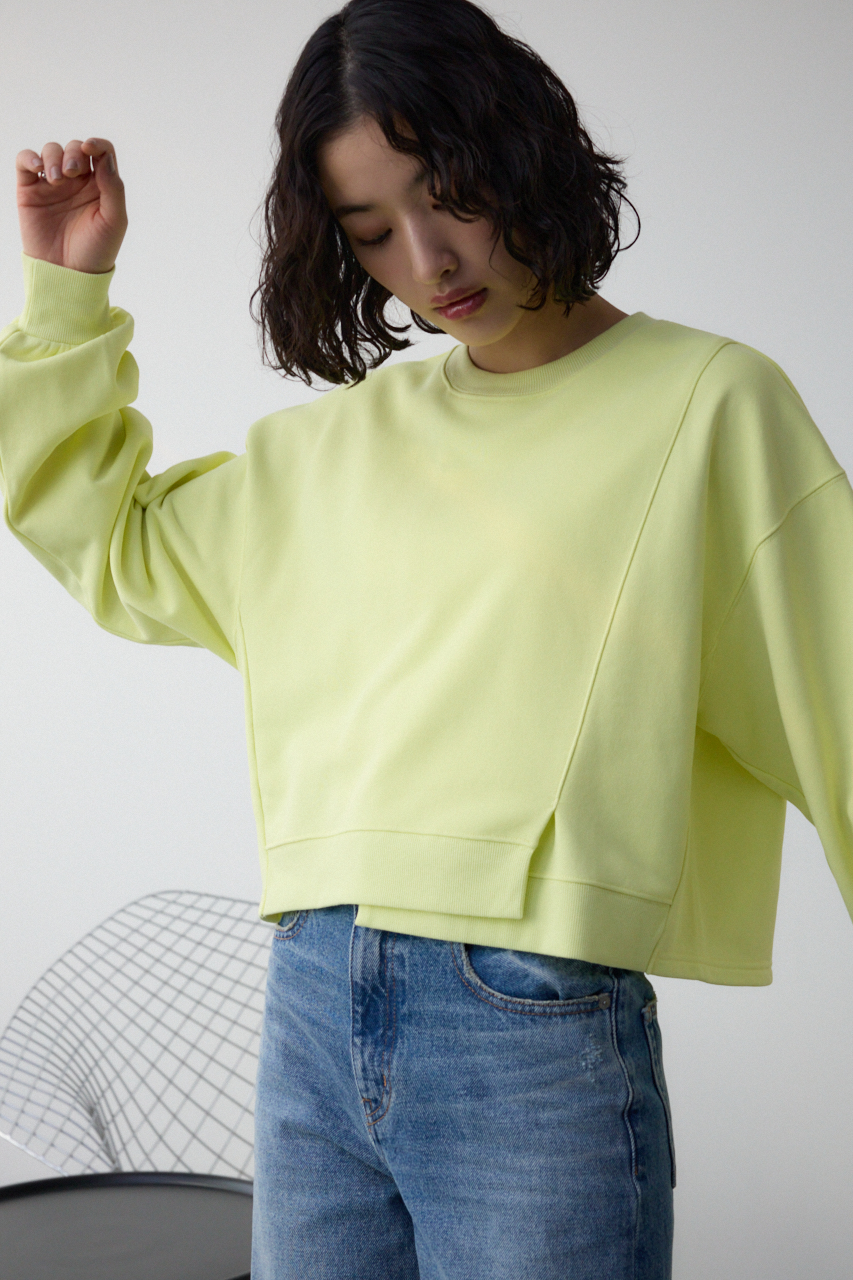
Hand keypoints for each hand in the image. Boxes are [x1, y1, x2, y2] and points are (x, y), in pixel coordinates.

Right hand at [15, 138, 127, 273]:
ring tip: (55, 180)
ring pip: (52, 150)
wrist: (67, 274)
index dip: (97, 144)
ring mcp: (53, 184)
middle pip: (76, 148)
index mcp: (101, 186)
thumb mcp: (114, 221)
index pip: (102, 152)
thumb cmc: (96, 250)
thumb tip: (104, 157)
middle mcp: (78, 182)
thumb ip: (113, 188)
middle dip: (74, 154)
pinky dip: (30, 157)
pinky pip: (26, 161)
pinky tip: (38, 167)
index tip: (90, 149)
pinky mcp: (30, 190)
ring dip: (53, 157)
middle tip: (72, 173)